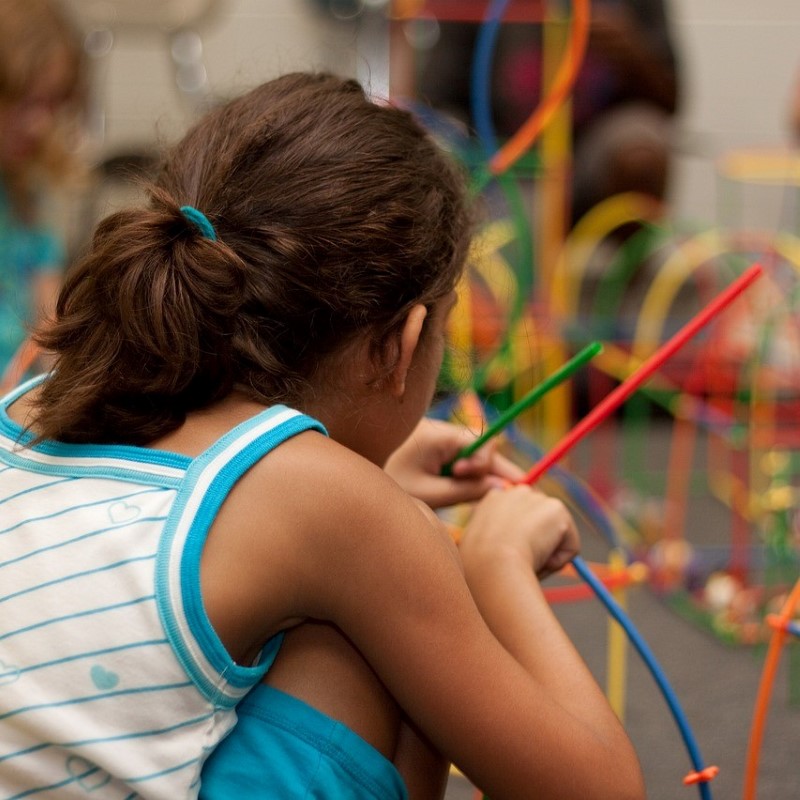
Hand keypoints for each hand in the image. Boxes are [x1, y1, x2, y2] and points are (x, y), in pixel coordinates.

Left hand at [383, 417, 523, 508]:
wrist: (357, 482)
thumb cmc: (391, 485)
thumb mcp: (430, 494)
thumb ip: (466, 491)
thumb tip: (502, 489)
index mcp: (441, 435)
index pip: (485, 442)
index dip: (485, 464)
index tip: (464, 479)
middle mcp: (443, 430)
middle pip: (482, 446)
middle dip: (485, 471)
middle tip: (480, 495)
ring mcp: (438, 435)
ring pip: (471, 452)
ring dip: (471, 474)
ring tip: (450, 492)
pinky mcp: (432, 444)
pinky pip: (458, 455)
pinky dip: (459, 473)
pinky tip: (445, 488)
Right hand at [460, 485, 578, 579]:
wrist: (490, 564)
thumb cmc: (478, 565)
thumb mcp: (479, 547)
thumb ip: (496, 541)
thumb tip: (511, 553)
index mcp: (493, 500)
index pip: (518, 517)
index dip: (519, 539)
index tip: (511, 556)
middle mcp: (516, 492)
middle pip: (540, 524)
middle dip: (537, 543)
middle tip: (520, 563)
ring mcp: (537, 499)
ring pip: (555, 537)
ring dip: (545, 556)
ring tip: (524, 562)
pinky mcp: (557, 509)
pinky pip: (569, 547)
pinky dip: (558, 562)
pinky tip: (538, 561)